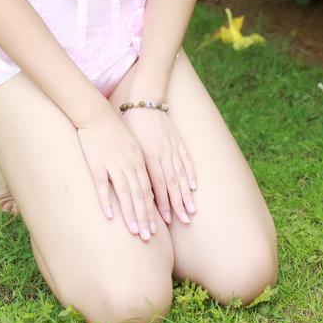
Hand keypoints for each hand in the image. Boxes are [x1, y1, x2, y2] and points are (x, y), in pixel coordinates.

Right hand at [76, 106, 157, 240]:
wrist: (96, 114)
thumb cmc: (114, 131)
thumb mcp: (131, 146)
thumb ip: (138, 165)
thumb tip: (145, 186)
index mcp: (139, 159)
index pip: (150, 188)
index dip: (155, 209)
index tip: (160, 227)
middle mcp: (130, 163)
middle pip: (141, 194)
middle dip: (146, 217)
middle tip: (149, 237)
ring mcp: (113, 163)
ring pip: (125, 192)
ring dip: (131, 213)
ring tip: (136, 231)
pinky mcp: (97, 163)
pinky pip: (103, 185)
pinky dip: (106, 200)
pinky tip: (110, 216)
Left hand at [120, 107, 196, 226]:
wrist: (143, 100)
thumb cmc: (129, 125)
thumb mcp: (128, 146)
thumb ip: (132, 167)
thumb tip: (128, 191)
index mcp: (149, 157)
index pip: (156, 187)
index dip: (160, 205)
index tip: (163, 222)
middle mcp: (163, 155)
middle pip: (172, 185)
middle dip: (177, 205)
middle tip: (185, 222)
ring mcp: (172, 148)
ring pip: (181, 175)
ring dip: (186, 194)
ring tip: (192, 210)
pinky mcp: (177, 141)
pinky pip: (186, 160)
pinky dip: (190, 173)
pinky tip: (194, 186)